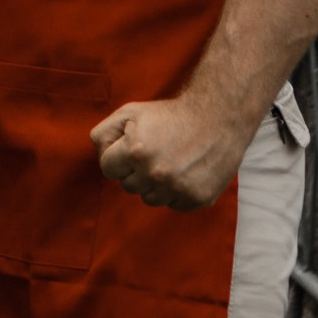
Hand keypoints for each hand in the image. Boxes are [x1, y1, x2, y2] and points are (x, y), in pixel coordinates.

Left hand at [90, 96, 252, 210]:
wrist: (217, 119)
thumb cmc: (169, 115)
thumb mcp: (130, 113)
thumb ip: (105, 133)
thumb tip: (100, 155)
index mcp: (136, 151)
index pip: (108, 169)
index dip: (117, 158)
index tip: (129, 149)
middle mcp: (156, 173)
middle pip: (128, 185)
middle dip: (135, 171)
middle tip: (153, 153)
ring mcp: (178, 188)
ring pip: (149, 199)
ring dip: (154, 184)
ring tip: (168, 162)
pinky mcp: (197, 198)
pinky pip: (173, 205)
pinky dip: (175, 193)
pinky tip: (183, 172)